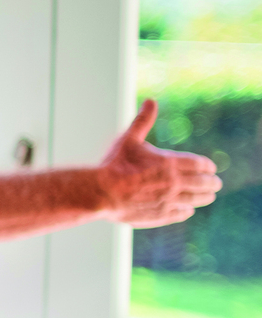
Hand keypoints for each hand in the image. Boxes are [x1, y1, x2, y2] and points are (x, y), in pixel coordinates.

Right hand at [98, 100, 220, 226]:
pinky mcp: (162, 215)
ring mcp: (170, 200)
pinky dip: (187, 211)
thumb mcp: (129, 140)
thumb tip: (150, 102)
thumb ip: (143, 121)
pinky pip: (183, 213)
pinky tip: (187, 209)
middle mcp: (175, 182)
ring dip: (204, 197)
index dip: (207, 166)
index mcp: (170, 162)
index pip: (200, 164)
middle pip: (204, 183)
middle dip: (211, 183)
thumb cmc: (114, 165)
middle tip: (215, 184)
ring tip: (208, 197)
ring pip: (197, 200)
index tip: (210, 168)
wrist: (101, 193)